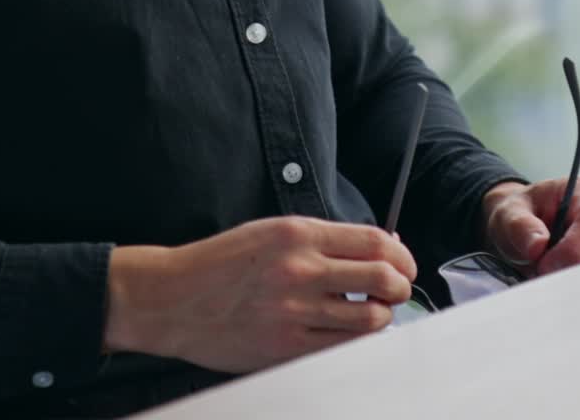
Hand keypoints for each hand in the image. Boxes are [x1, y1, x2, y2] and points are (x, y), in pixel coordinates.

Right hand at [102, 216, 416, 372]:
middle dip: (399, 285)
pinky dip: (355, 341)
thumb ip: (320, 239)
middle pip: (380, 279)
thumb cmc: (222, 262)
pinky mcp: (286, 347)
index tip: (403, 262)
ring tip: (374, 313)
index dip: (400, 254)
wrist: (176, 296)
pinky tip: (348, 333)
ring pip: (368, 319)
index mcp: (298, 233)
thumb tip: (372, 249)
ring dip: (381, 316)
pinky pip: (341, 348)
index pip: (373, 241)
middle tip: (397, 289)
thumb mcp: (271, 231)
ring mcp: (295, 311)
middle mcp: (300, 269)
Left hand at [480, 177, 579, 276]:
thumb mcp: (510, 213)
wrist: (521, 226)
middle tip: (542, 271)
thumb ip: (521, 226)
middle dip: (571, 266)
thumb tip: (538, 246)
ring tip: (547, 268)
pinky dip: (578, 284)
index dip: (574, 246)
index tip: (547, 264)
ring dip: (574, 276)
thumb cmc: (520, 213)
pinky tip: (559, 276)